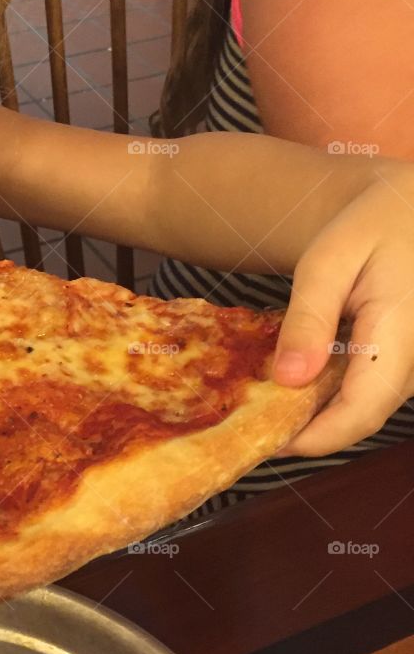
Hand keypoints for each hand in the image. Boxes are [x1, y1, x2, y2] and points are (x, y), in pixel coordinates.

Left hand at [271, 173, 413, 455]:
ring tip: (269, 405)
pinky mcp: (406, 362)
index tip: (269, 443)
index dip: (317, 438)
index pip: (362, 410)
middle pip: (363, 416)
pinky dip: (333, 394)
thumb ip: (309, 320)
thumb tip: (290, 379)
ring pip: (367, 407)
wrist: (407, 210)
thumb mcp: (327, 262)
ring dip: (320, 413)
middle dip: (311, 430)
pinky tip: (298, 381)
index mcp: (401, 332)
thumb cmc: (368, 226)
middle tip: (256, 426)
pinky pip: (371, 390)